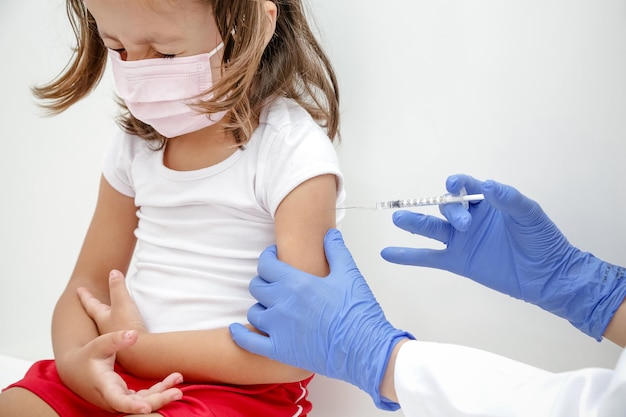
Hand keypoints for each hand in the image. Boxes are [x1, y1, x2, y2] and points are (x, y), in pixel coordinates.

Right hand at [57, 329, 182, 413]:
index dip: (132, 406)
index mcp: (104, 387)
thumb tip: (133, 334)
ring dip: (162, 394)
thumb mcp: (99, 345)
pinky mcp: (125, 397)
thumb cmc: (88, 355)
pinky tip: (174, 380)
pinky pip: (145, 397)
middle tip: (177, 392)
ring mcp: (119, 399)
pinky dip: (159, 390)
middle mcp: (112, 398)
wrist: (75, 369)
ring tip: (179, 382)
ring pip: (144, 401)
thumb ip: (116, 340)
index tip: (146, 408)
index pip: (118, 401)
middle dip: (158, 400)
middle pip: (137, 405)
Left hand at [78, 270, 147, 368]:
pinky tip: (124, 332)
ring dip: (107, 319)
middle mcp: (105, 328)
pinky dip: (119, 329)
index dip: (86, 295)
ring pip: (108, 325)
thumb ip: (118, 287)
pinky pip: (119, 334)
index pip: (91, 303)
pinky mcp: (125, 346)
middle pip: (98, 315)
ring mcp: (115, 338)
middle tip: (90, 303)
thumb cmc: (128, 326)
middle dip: (94, 308)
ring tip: (107, 316)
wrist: (139, 352)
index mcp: (102, 317)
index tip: (79, 289)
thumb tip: (112, 271)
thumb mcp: (122, 302)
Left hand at [229, 229, 412, 410]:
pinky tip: (236, 329)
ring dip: (259, 306)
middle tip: (273, 282)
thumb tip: (330, 234)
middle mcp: (282, 303)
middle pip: (257, 286)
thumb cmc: (358, 312)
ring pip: (253, 311)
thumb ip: (336, 251)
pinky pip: (248, 341)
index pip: (267, 265)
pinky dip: (239, 334)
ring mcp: (278, 328)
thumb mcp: (349, 274)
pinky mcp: (279, 350)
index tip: (273, 258)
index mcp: (297, 283)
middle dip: (263, 281)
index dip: (268, 258)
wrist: (365, 348)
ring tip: (269, 305)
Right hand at [381, 174, 625, 339]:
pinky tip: (388, 253)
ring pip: (432, 228)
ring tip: (397, 218)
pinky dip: (407, 256)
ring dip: (414, 223)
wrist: (547, 276)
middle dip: (450, 210)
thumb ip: (509, 200)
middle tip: (463, 224)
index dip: (456, 184)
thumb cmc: (542, 241)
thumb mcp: (529, 215)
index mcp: (487, 203)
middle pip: (447, 206)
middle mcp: (470, 219)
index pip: (465, 187)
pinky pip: (428, 257)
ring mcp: (460, 241)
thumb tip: (487, 186)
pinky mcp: (456, 262)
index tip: (452, 186)